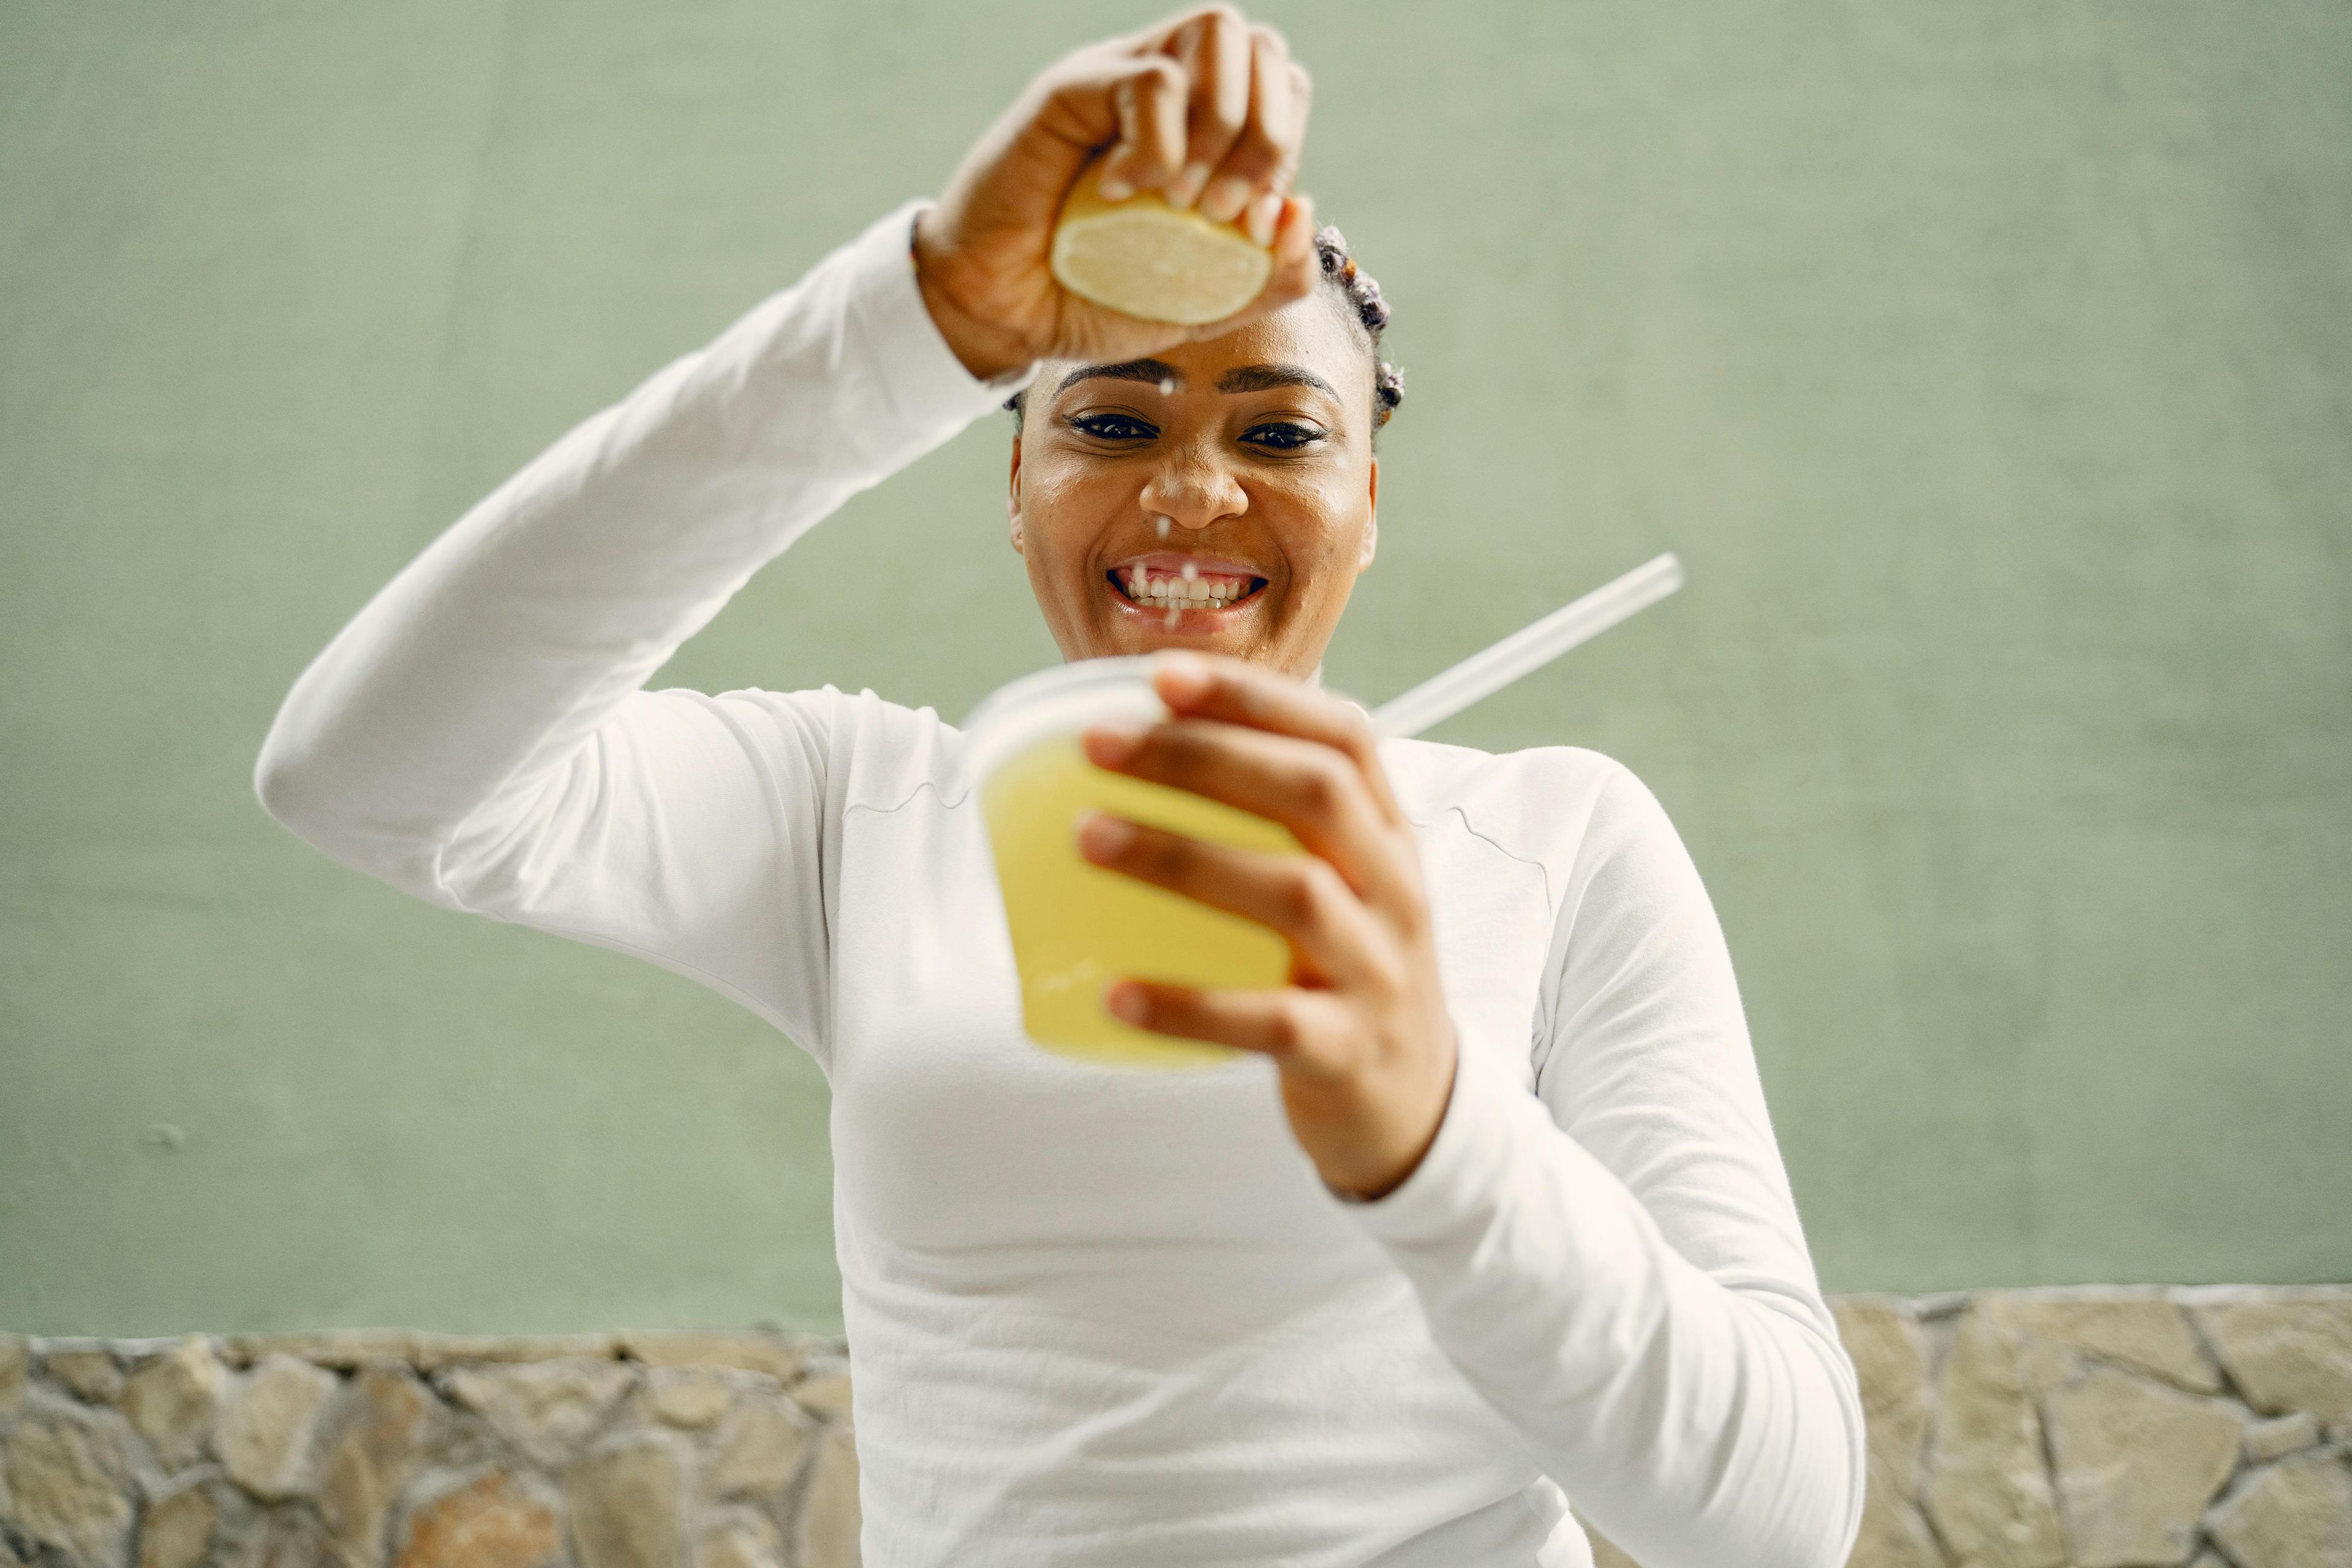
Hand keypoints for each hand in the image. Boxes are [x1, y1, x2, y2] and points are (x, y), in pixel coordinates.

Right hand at [914, 5, 1321, 381]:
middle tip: (1222, 213)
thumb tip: (1301, 211)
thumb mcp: (1203, 306)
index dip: (1284, 150)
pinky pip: (1154, 79)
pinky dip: (1159, 147)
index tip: (1247, 227)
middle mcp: (1167, 87)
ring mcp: (1118, 77)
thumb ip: (1268, 276)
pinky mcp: (1072, 87)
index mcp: (1204, 125)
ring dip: (1223, 127)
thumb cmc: (1095, 300)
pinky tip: (1120, 193)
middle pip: (1265, 45)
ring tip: (1180, 200)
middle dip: (1269, 137)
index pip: (1285, 88)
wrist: (1004, 317)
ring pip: (1218, 32)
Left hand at [1074, 652, 1458, 1200]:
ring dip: (1183, 857)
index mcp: (1389, 835)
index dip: (1256, 698)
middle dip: (1203, 757)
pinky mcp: (1347, 1051)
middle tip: (1097, 744)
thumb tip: (1132, 754)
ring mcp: (1377, 970)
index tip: (1164, 675)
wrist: (1415, 1106)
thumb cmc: (1342, 972)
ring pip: (1294, 892)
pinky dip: (1188, 1005)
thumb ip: (1269, 825)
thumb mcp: (1338, 885)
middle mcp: (1395, 889)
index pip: (1343, 736)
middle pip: (1315, 793)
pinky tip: (1116, 994)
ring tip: (1086, 838)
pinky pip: (1268, 1021)